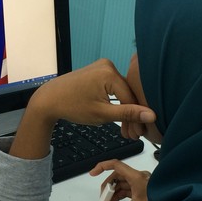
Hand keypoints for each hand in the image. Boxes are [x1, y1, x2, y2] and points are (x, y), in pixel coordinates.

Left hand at [30, 58, 154, 127]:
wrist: (49, 99)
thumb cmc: (71, 106)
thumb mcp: (102, 114)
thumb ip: (127, 114)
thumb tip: (151, 115)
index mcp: (109, 72)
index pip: (131, 98)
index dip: (137, 118)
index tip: (139, 134)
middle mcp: (108, 65)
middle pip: (128, 94)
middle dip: (130, 116)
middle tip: (133, 135)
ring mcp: (103, 66)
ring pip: (121, 92)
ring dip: (124, 110)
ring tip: (126, 131)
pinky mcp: (98, 71)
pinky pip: (113, 88)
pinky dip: (115, 102)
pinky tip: (119, 117)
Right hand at [89, 159, 150, 200]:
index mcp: (137, 177)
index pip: (116, 165)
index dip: (101, 166)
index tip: (92, 174)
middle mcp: (139, 176)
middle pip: (117, 176)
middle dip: (107, 188)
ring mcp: (141, 182)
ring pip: (121, 184)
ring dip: (113, 193)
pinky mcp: (143, 189)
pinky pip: (127, 189)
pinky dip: (120, 196)